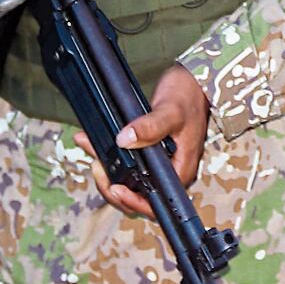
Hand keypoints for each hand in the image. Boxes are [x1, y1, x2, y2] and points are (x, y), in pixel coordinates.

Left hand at [75, 65, 210, 219]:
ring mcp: (160, 163)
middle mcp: (170, 171)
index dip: (133, 201)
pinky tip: (94, 142)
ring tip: (92, 151)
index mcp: (181, 169)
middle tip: (97, 166)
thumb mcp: (170, 112)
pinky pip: (128, 164)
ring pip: (129, 181)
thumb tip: (124, 140)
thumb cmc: (188, 97)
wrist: (193, 81)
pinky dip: (110, 157)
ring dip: (108, 171)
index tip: (115, 187)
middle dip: (113, 186)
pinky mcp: (150, 153)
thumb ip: (150, 127)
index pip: (156, 202)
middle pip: (138, 195)